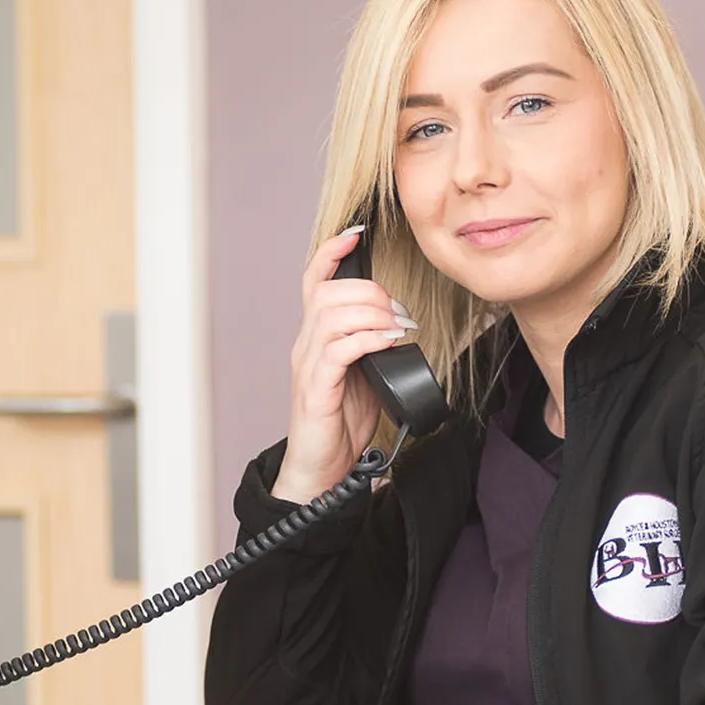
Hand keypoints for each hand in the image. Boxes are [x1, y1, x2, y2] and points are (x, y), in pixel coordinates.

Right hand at [277, 225, 416, 503]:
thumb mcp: (364, 374)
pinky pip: (338, 349)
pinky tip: (387, 342)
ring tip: (397, 328)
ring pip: (332, 314)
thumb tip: (398, 324)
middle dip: (370, 291)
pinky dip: (367, 338)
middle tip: (399, 314)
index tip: (357, 233)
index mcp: (315, 337)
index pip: (313, 281)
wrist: (322, 472)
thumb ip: (372, 345)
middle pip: (328, 292)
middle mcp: (306, 345)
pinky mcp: (316, 389)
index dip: (331, 252)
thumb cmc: (340, 424)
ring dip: (372, 313)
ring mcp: (308, 366)